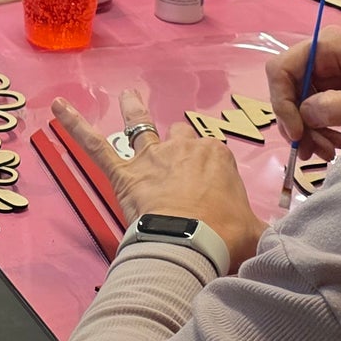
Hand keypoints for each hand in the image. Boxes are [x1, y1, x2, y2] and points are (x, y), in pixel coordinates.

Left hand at [53, 97, 262, 269]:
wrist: (192, 244)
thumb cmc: (227, 238)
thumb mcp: (257, 231)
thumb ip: (263, 229)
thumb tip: (282, 241)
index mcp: (218, 156)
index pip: (211, 153)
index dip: (209, 171)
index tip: (212, 190)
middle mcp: (184, 148)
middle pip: (179, 137)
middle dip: (177, 146)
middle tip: (175, 166)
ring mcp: (152, 156)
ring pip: (141, 124)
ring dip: (134, 109)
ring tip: (129, 96)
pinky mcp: (124, 172)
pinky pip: (94, 144)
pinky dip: (74, 125)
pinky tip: (58, 107)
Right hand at [266, 27, 340, 157]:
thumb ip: (334, 107)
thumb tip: (303, 116)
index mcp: (329, 46)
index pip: (282, 68)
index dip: (282, 101)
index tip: (297, 132)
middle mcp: (321, 54)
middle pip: (287, 88)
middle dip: (296, 122)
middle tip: (312, 151)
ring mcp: (325, 72)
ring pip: (296, 104)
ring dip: (307, 132)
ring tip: (329, 151)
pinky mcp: (330, 89)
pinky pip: (310, 111)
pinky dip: (317, 131)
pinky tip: (335, 144)